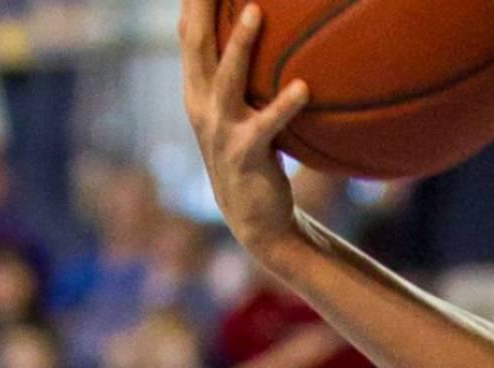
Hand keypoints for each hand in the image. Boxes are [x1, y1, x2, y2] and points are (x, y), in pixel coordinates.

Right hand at [179, 0, 311, 258]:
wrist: (255, 219)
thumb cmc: (255, 156)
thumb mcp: (242, 114)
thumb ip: (244, 81)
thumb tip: (267, 42)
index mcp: (197, 92)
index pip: (189, 36)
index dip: (192, 4)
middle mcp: (201, 106)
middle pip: (196, 45)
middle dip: (201, 8)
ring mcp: (220, 130)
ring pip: (227, 78)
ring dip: (240, 44)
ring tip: (256, 11)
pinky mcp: (246, 153)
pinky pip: (267, 124)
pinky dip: (284, 105)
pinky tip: (304, 88)